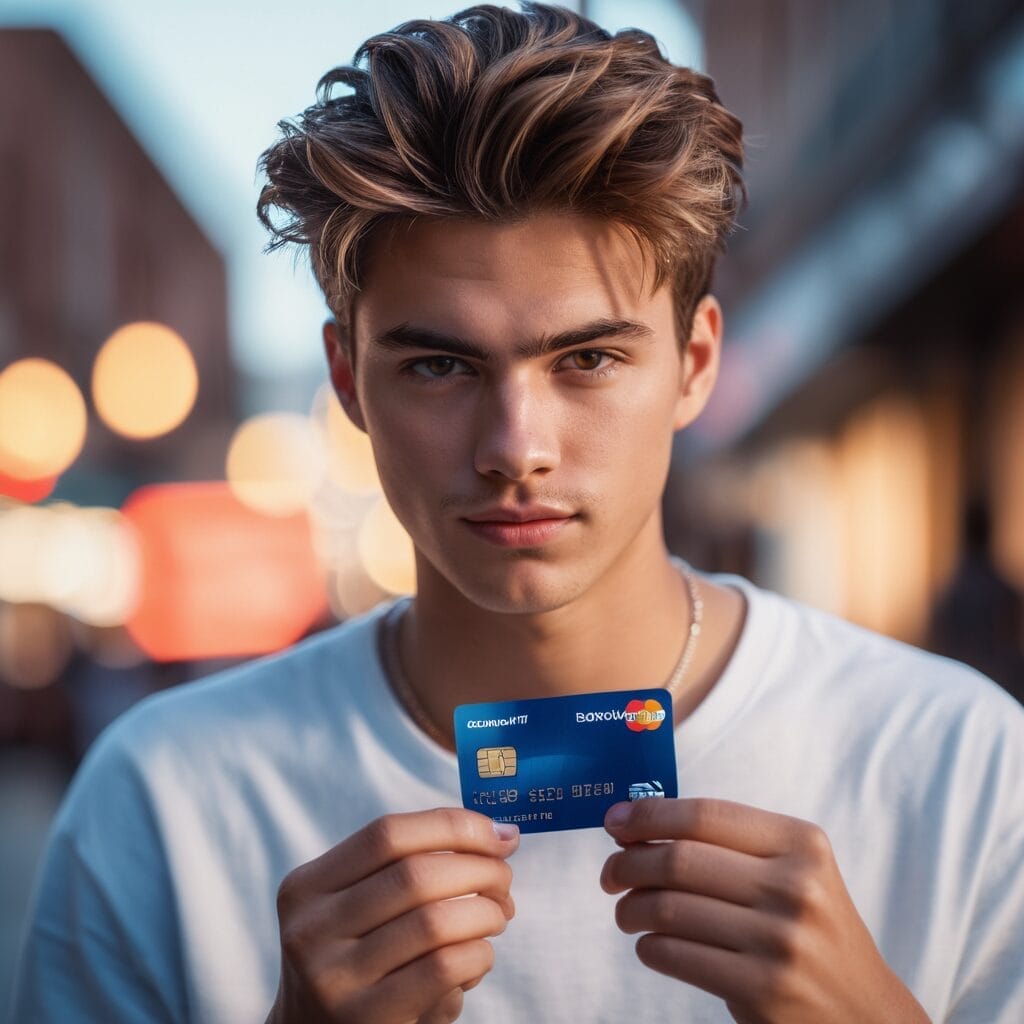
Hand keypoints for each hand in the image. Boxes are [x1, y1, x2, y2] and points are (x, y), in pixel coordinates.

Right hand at [267, 807, 518, 1023]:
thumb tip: (500, 833)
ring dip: (485, 912)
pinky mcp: (367, 1020)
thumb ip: (408, 864)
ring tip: (497, 917)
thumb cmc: (357, 957)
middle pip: (416, 875)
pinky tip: (480, 955)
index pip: (388, 834)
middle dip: (480, 869)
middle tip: (504, 880)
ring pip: (435, 921)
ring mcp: (334, 980)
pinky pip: (443, 969)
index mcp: (307, 887)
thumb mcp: (355, 906)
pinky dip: (478, 954)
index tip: (498, 835)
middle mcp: (311, 930)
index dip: (453, 827)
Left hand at [600, 798, 929, 1023]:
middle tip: (610, 874)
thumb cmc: (811, 932)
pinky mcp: (761, 989)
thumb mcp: (793, 873)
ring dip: (630, 908)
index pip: (704, 815)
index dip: (649, 815)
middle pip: (679, 859)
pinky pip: (675, 954)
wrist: (866, 1015)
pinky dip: (649, 946)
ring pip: (669, 908)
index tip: (614, 822)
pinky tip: (651, 944)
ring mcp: (780, 940)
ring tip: (625, 912)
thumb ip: (729, 844)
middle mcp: (796, 887)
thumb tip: (636, 820)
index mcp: (801, 844)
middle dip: (628, 863)